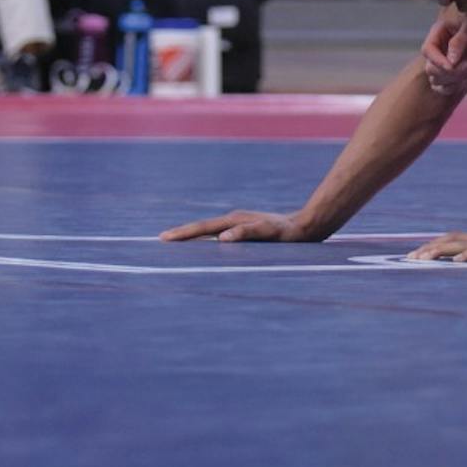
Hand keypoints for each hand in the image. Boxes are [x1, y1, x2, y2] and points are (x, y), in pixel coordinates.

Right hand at [159, 209, 314, 241]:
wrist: (305, 227)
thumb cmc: (287, 232)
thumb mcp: (268, 232)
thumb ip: (246, 233)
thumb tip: (221, 238)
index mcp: (234, 221)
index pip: (203, 228)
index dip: (183, 234)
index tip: (164, 238)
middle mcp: (233, 220)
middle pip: (202, 227)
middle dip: (182, 234)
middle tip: (161, 240)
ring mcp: (238, 224)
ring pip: (209, 231)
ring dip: (192, 236)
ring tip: (175, 243)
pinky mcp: (244, 230)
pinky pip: (219, 235)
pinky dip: (206, 239)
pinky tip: (203, 246)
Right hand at [421, 9, 466, 93]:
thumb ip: (459, 41)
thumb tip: (450, 61)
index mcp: (439, 32)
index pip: (428, 50)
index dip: (437, 60)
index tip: (451, 66)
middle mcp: (439, 48)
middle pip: (430, 68)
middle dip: (447, 72)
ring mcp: (445, 62)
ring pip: (435, 80)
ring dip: (451, 80)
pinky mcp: (453, 73)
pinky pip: (442, 87)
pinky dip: (451, 88)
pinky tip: (466, 78)